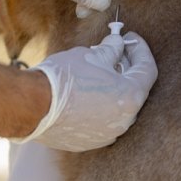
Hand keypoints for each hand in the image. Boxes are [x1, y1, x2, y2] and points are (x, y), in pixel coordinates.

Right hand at [17, 31, 157, 151]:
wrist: (32, 106)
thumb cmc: (64, 78)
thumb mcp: (91, 55)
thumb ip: (112, 50)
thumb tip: (117, 44)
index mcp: (130, 97)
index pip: (147, 69)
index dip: (140, 49)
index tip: (130, 38)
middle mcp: (124, 120)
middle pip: (134, 89)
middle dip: (126, 69)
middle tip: (116, 52)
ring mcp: (107, 134)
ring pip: (117, 107)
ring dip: (112, 89)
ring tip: (97, 72)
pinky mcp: (90, 142)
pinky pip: (101, 121)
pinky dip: (98, 106)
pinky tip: (85, 93)